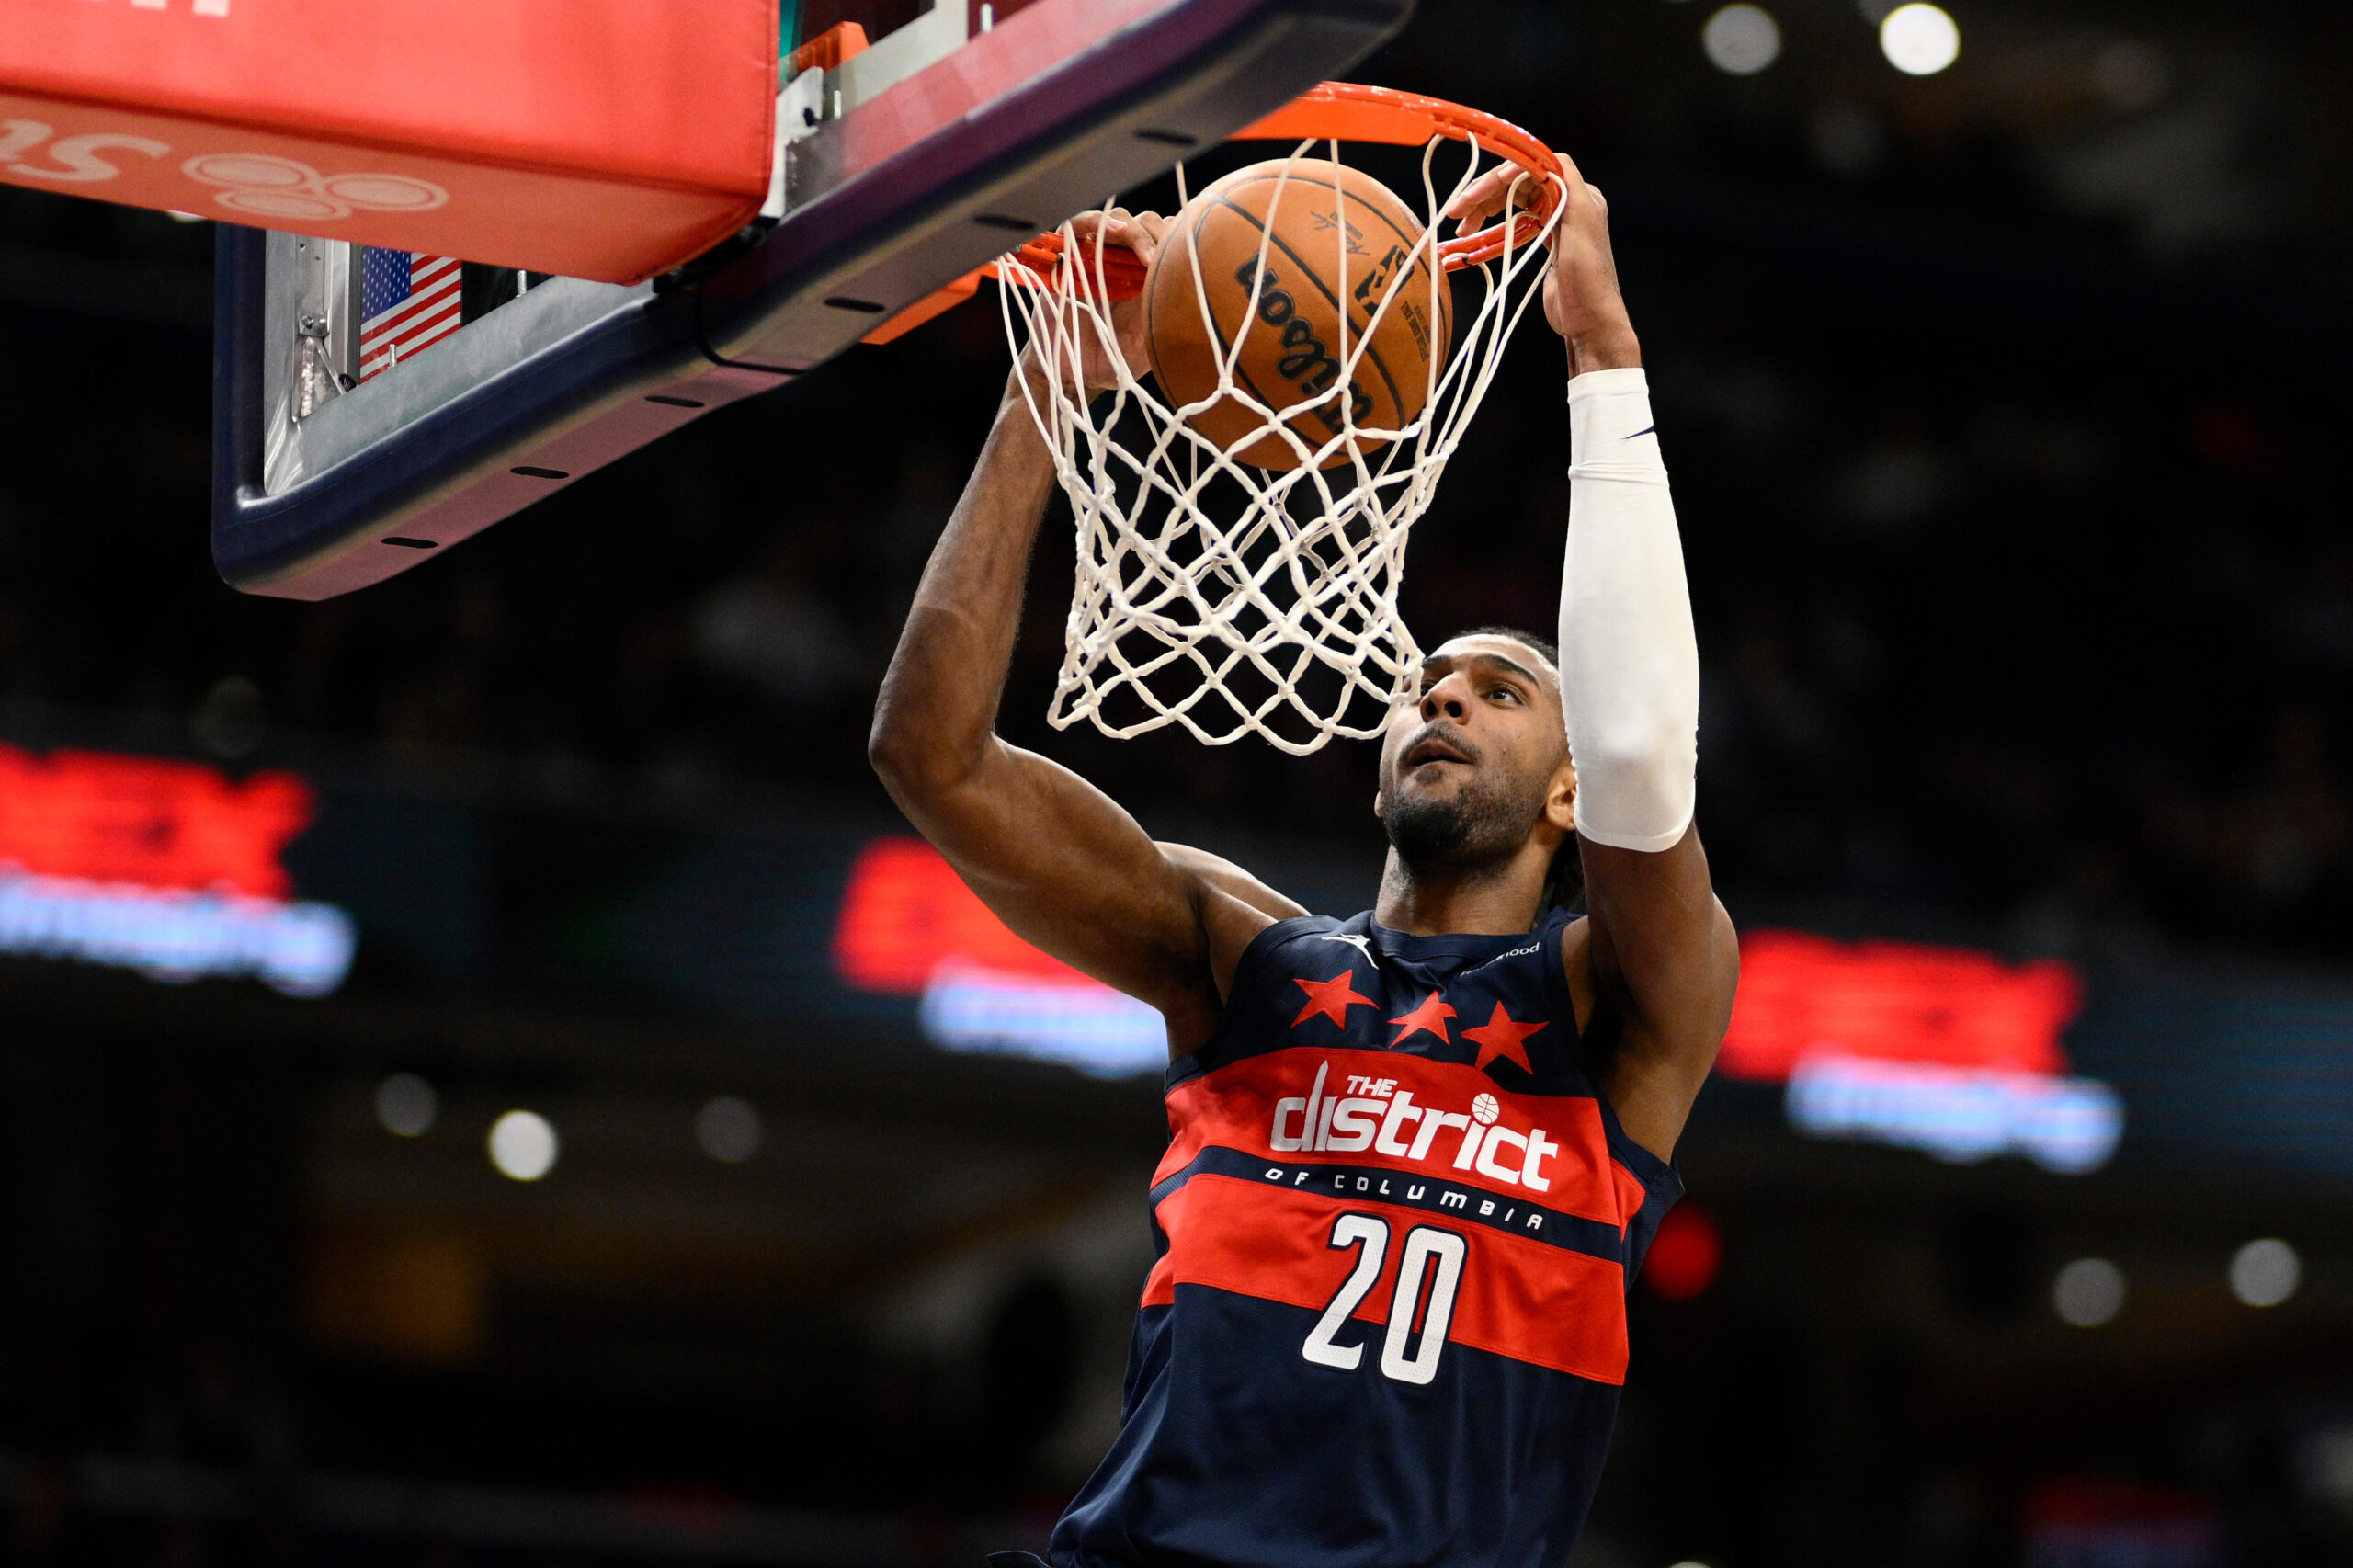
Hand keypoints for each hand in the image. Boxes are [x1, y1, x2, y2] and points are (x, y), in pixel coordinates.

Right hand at [1014, 207, 1167, 400]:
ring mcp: (1096, 256)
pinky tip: (1112, 231)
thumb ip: (1167, 319)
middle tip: (1162, 262)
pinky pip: (1076, 225)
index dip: (1178, 241)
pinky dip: (1094, 222)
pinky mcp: (1066, 257)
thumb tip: (1196, 298)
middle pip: (1148, 223)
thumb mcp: (1148, 343)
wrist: (1072, 374)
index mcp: (1147, 277)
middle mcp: (1124, 261)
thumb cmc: (1112, 359)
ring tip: (1145, 254)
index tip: (1184, 262)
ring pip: (1118, 219)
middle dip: (1160, 235)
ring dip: (1134, 230)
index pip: (1169, 238)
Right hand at [1445, 153, 1638, 374]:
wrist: (1590, 323)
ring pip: (1513, 202)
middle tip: (1457, 212)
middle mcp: (1568, 202)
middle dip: (1487, 193)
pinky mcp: (1544, 241)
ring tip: (1462, 229)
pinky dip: (1494, 227)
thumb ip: (1569, 190)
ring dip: (1485, 210)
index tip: (1479, 189)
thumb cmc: (1589, 281)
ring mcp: (1555, 222)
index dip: (1505, 172)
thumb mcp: (1581, 228)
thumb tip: (1552, 159)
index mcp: (1580, 194)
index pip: (1536, 167)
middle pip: (1520, 183)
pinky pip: (1514, 223)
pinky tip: (1476, 236)